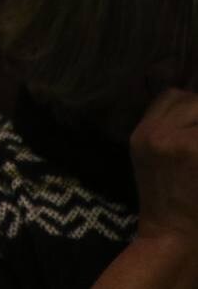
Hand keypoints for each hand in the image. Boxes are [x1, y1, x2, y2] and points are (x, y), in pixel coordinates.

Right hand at [96, 90, 197, 286]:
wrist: (174, 237)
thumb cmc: (169, 202)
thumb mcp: (151, 159)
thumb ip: (167, 130)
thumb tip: (193, 104)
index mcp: (142, 134)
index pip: (172, 96)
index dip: (192, 103)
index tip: (196, 123)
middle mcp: (155, 133)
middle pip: (191, 100)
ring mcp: (178, 141)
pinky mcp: (195, 150)